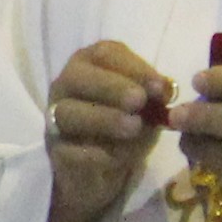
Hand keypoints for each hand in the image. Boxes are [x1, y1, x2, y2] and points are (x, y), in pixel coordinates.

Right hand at [39, 40, 171, 221]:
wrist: (103, 167)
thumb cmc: (127, 124)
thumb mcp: (147, 106)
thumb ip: (155, 95)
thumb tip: (166, 90)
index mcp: (90, 64)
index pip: (105, 54)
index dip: (133, 67)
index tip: (160, 87)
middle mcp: (66, 85)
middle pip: (78, 77)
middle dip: (111, 87)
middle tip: (139, 101)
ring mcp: (55, 119)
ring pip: (68, 112)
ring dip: (103, 118)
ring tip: (133, 127)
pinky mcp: (55, 150)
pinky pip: (70, 148)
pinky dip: (96, 152)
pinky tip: (119, 156)